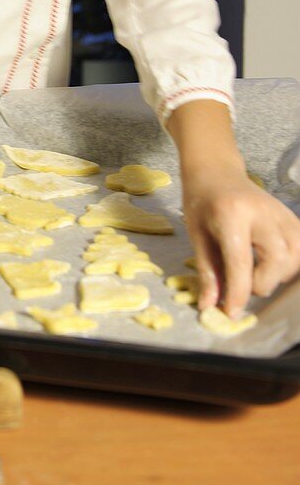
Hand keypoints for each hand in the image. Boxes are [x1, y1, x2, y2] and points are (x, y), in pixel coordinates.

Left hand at [181, 167, 299, 316]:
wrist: (216, 172)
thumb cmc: (202, 203)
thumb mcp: (196, 235)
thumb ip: (207, 271)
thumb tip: (211, 306)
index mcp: (231, 214)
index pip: (240, 261)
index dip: (238, 292)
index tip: (231, 312)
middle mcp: (262, 212)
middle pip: (278, 259)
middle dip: (262, 283)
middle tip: (244, 284)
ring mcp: (281, 212)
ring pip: (296, 255)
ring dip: (278, 274)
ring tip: (258, 272)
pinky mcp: (292, 217)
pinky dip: (291, 263)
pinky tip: (272, 263)